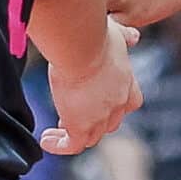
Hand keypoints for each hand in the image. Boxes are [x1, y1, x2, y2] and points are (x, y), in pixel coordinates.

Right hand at [40, 19, 141, 156]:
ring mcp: (99, 117)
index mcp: (127, 82)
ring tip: (55, 132)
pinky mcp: (79, 125)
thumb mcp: (115, 33)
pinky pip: (72, 145)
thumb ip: (125, 37)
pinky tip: (46, 140)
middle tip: (73, 116)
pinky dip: (60, 146)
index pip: (130, 102)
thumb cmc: (96, 34)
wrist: (82, 44)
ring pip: (92, 137)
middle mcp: (117, 103)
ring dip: (75, 135)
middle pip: (110, 123)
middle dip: (94, 122)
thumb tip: (134, 36)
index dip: (116, 105)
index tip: (97, 99)